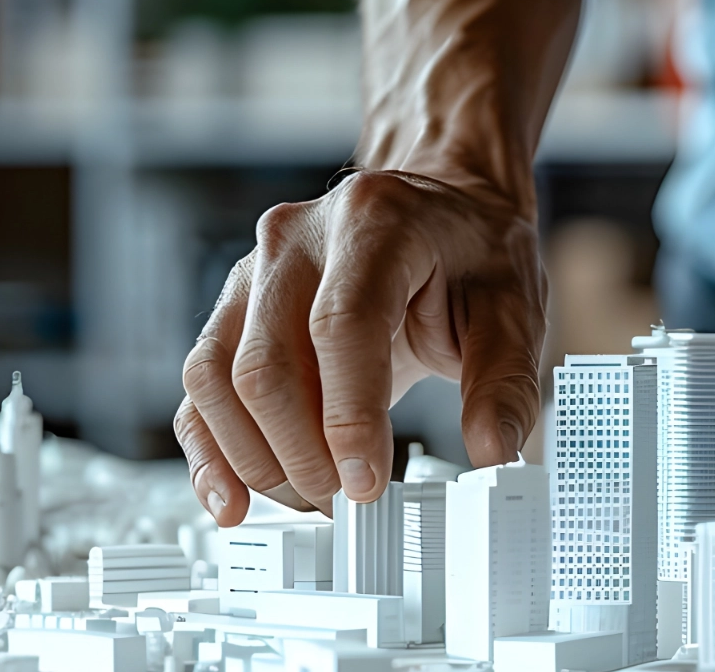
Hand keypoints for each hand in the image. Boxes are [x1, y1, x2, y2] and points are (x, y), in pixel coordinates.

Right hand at [174, 169, 544, 524]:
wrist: (440, 213)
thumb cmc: (472, 256)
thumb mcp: (514, 310)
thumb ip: (504, 384)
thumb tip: (492, 453)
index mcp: (374, 223)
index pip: (340, 326)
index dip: (347, 415)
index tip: (365, 482)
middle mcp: (297, 238)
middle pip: (267, 363)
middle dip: (302, 453)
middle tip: (347, 500)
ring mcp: (254, 270)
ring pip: (217, 377)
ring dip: (258, 458)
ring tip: (314, 497)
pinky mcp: (233, 308)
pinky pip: (200, 383)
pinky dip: (211, 447)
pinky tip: (232, 497)